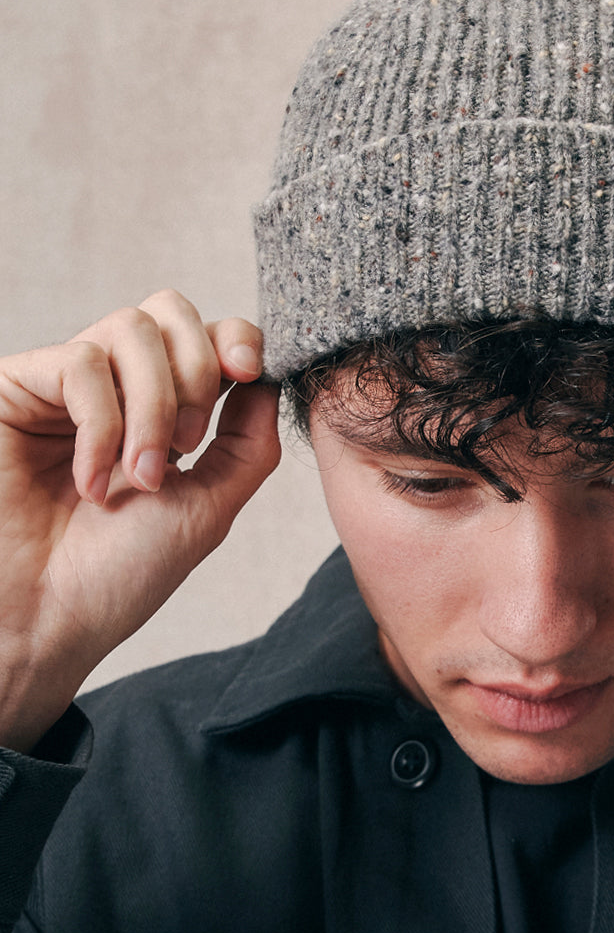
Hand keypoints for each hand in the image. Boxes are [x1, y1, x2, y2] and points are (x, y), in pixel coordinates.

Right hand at [0, 290, 280, 750]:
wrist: (46, 622)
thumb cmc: (120, 575)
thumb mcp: (210, 506)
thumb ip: (249, 441)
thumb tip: (269, 378)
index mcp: (163, 413)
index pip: (206, 337)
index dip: (235, 338)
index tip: (249, 371)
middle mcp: (114, 391)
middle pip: (168, 310)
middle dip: (197, 370)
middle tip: (190, 443)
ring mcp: (63, 387)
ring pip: (129, 328)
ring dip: (154, 405)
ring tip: (142, 475)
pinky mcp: (17, 390)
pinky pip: (78, 363)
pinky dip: (101, 425)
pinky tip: (92, 483)